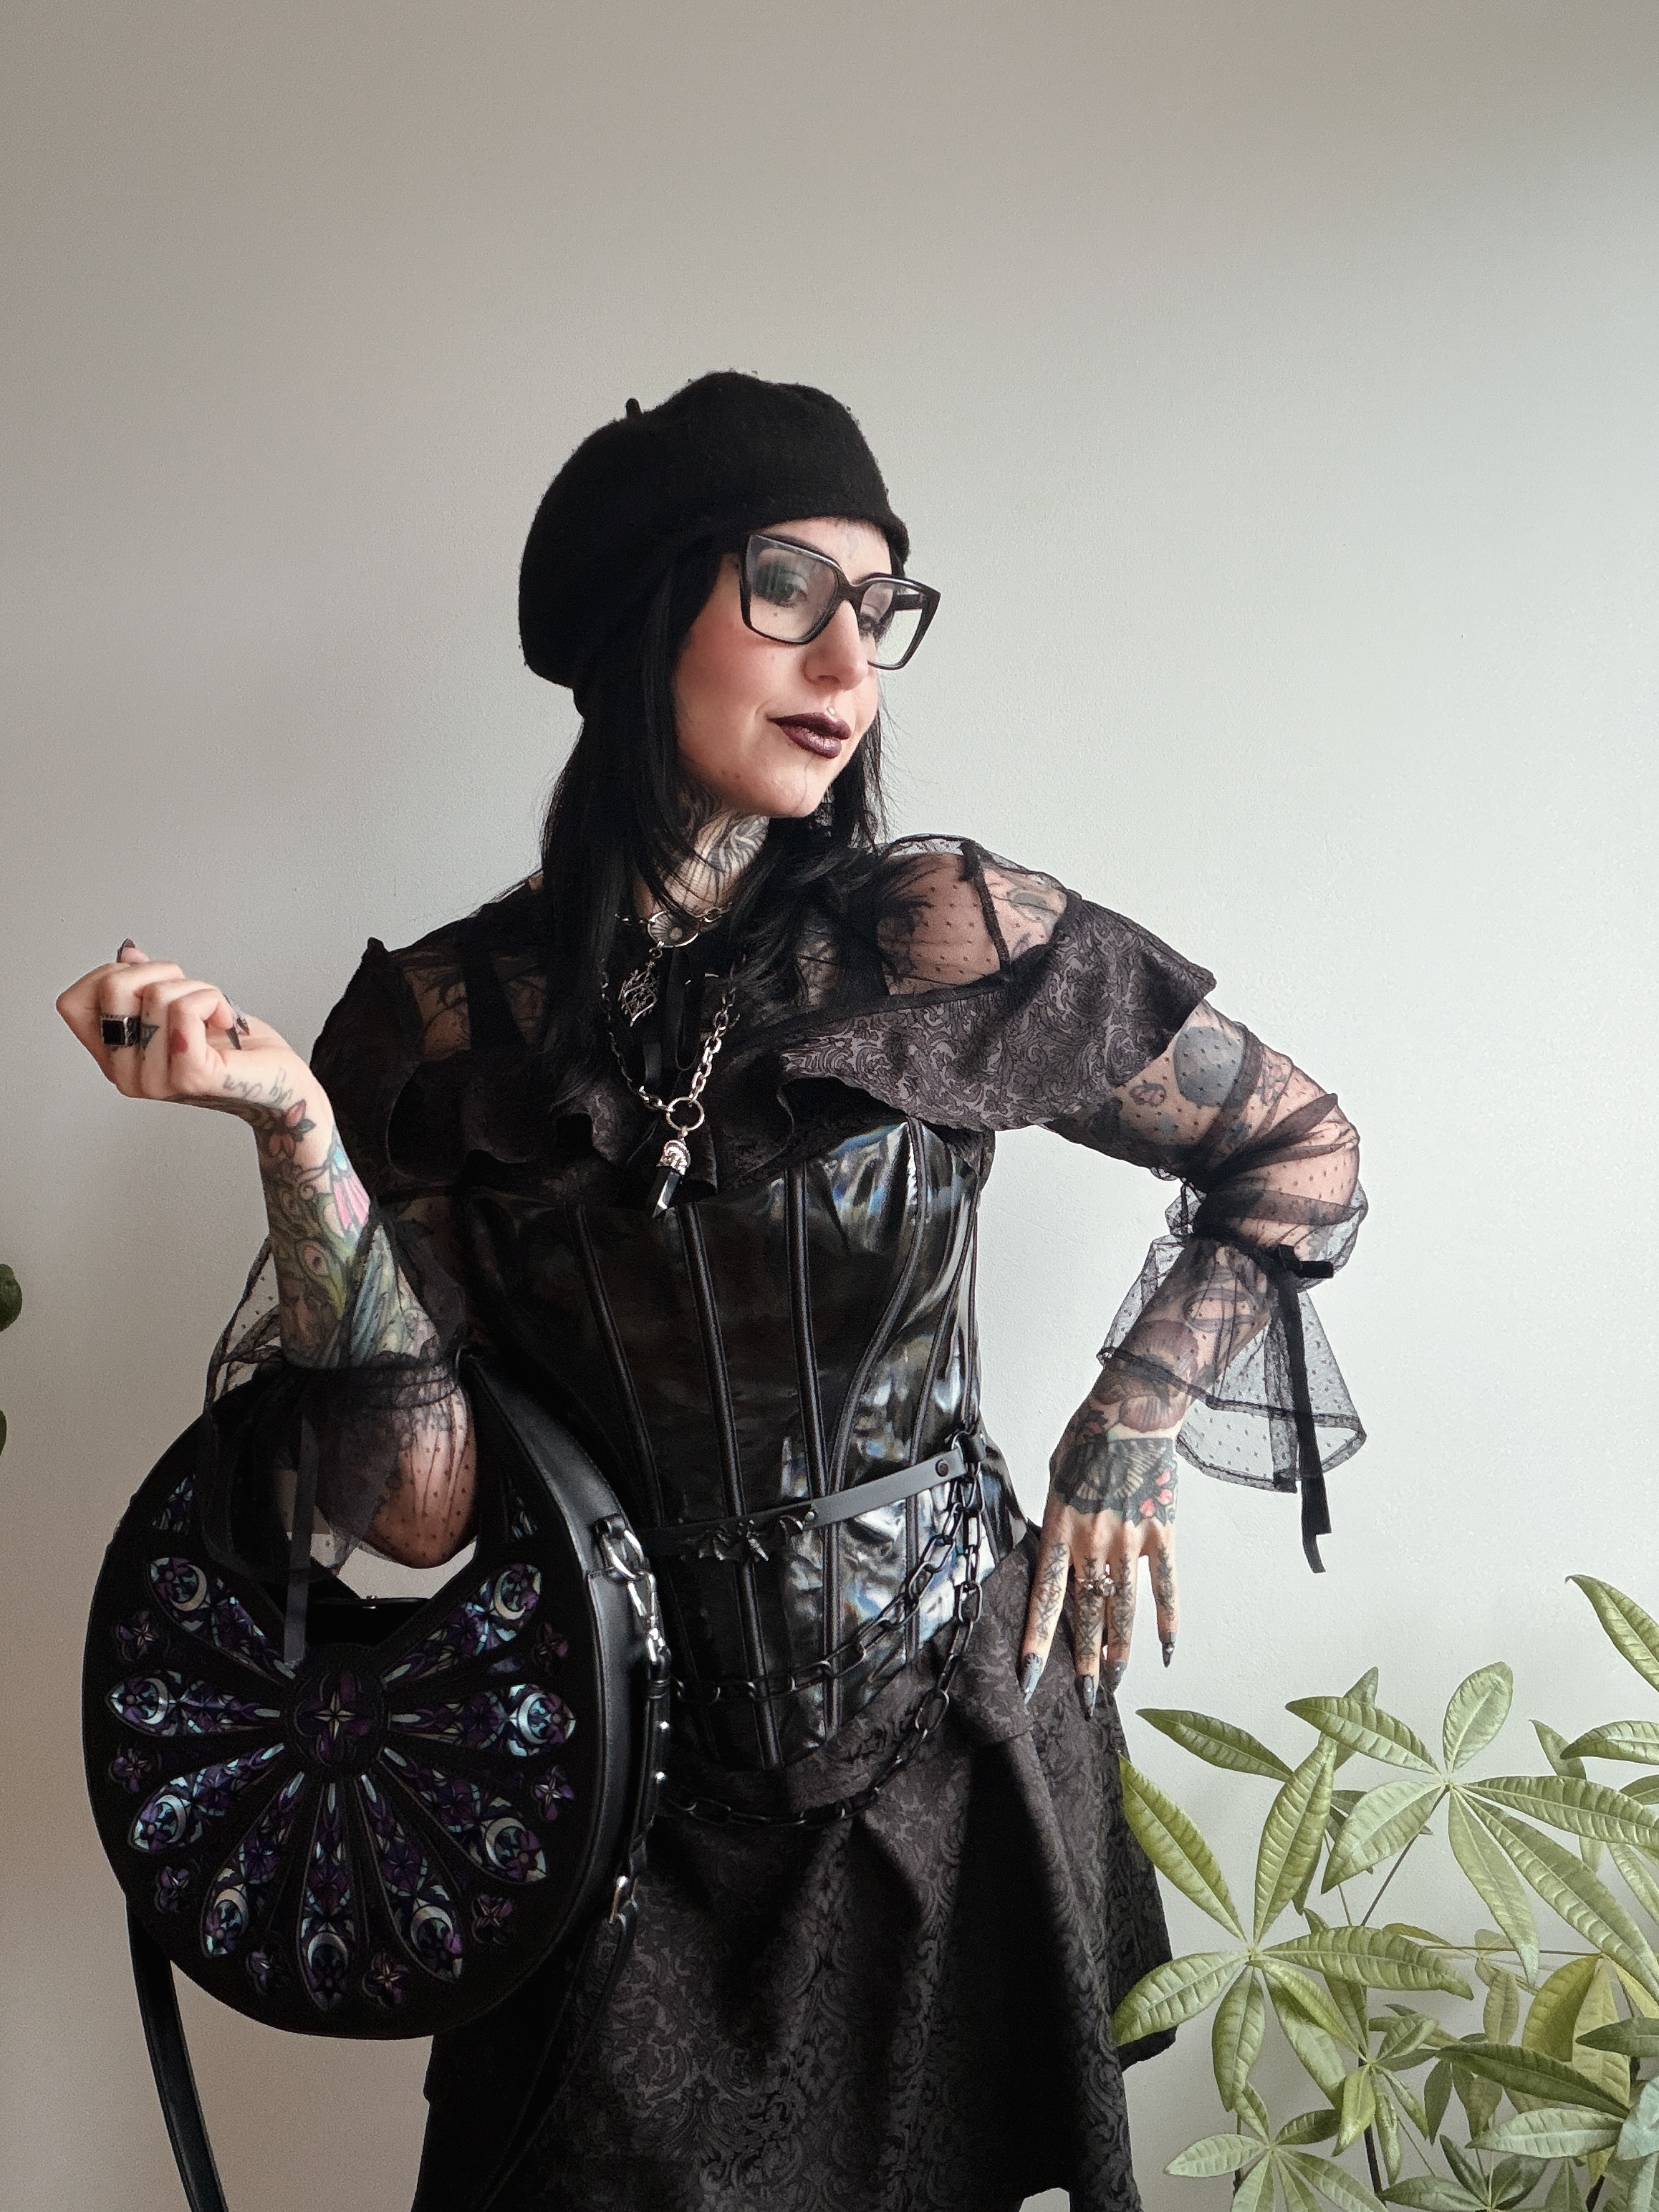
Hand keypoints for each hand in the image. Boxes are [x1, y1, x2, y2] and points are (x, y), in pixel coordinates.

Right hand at [56, 940, 314, 1135]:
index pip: (72, 1004)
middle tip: (191, 992)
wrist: (279, 1081)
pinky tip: (228, 1020)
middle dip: (159, 972)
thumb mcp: (180, 1007)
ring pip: (157, 993)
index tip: (151, 981)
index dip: (108, 976)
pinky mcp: (191, 1075)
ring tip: (216, 1013)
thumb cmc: (234, 1049)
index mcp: (114, 1059)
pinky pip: (186, 1009)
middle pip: (112, 987)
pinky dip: (214, 999)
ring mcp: (156, 1080)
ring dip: (197, 988)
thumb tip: (126, 954)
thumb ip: (146, 987)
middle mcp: (126, 1076)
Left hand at [1017, 1404, 1179, 1718]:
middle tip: (1081, 1699)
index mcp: (1059, 1528)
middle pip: (1087, 1614)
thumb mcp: (1054, 1479)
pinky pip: (1165, 1585)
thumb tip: (1054, 1554)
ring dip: (1119, 1650)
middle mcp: (1093, 1541)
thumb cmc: (1087, 1438)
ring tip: (1112, 1681)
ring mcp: (1130, 1540)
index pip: (1047, 1598)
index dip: (1039, 1641)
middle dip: (1082, 1661)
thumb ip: (1054, 1521)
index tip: (1031, 1678)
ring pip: (1124, 1609)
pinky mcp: (1162, 1534)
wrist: (1132, 1409)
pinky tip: (1166, 1650)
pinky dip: (1168, 1619)